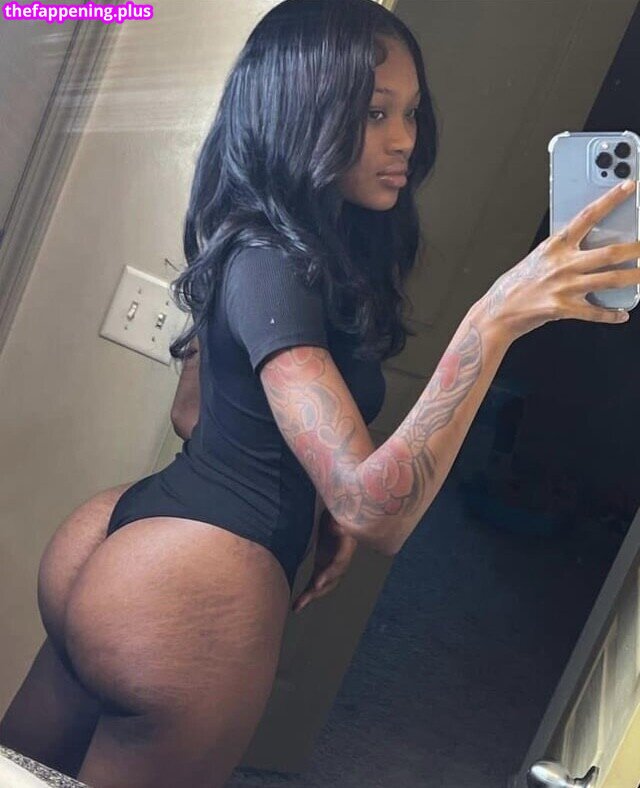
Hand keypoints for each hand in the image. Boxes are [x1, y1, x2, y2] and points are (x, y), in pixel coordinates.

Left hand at [292, 509, 357, 613]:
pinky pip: (316, 581)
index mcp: (347, 544)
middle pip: (333, 578)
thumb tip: (338, 528)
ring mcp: (332, 563)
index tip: (317, 583)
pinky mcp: (323, 565)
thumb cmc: (336, 509)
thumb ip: (338, 521)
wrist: (336, 512)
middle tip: (305, 599)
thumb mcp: (338, 512)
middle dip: (319, 590)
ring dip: (312, 595)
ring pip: (325, 584)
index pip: (340, 562)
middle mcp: (341, 557)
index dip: (330, 573)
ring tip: (297, 606)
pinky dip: (308, 593)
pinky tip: (297, 604)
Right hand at [481, 180, 639, 339]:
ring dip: (634, 278)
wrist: (497, 312)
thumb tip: (590, 251)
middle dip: (636, 248)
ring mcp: (564, 287)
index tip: (629, 186)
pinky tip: (621, 314)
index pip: (587, 216)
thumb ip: (563, 252)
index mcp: (555, 246)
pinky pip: (595, 312)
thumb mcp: (538, 258)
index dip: (610, 199)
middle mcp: (562, 264)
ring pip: (610, 280)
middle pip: (609, 252)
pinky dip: (611, 314)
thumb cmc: (516, 285)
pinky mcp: (563, 308)